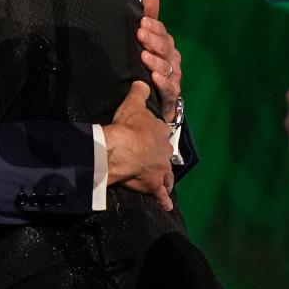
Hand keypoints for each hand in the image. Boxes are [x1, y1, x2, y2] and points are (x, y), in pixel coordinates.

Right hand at [103, 81, 174, 210]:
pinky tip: (166, 206)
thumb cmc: (127, 126)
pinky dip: (163, 200)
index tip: (148, 135)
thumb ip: (139, 92)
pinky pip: (160, 195)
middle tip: (153, 158)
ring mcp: (160, 169)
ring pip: (166, 175)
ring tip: (165, 183)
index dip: (154, 133)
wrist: (121, 149)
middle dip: (160, 156)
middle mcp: (165, 151)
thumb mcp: (132, 104)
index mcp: (161, 131)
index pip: (161, 131)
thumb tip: (142, 82)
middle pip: (165, 154)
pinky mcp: (153, 185)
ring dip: (166, 178)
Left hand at [137, 0, 182, 120]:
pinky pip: (169, 88)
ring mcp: (173, 76)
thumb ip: (149, 16)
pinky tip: (154, 78)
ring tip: (143, 57)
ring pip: (166, 67)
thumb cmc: (150, 64)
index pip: (161, 32)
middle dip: (152, 40)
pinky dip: (162, 83)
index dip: (153, 26)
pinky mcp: (171, 94)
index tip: (141, 21)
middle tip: (140, 34)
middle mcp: (171, 59)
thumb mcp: (148, 39)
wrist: (156, 99)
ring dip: (155, 61)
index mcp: (165, 44)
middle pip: (165, 47)